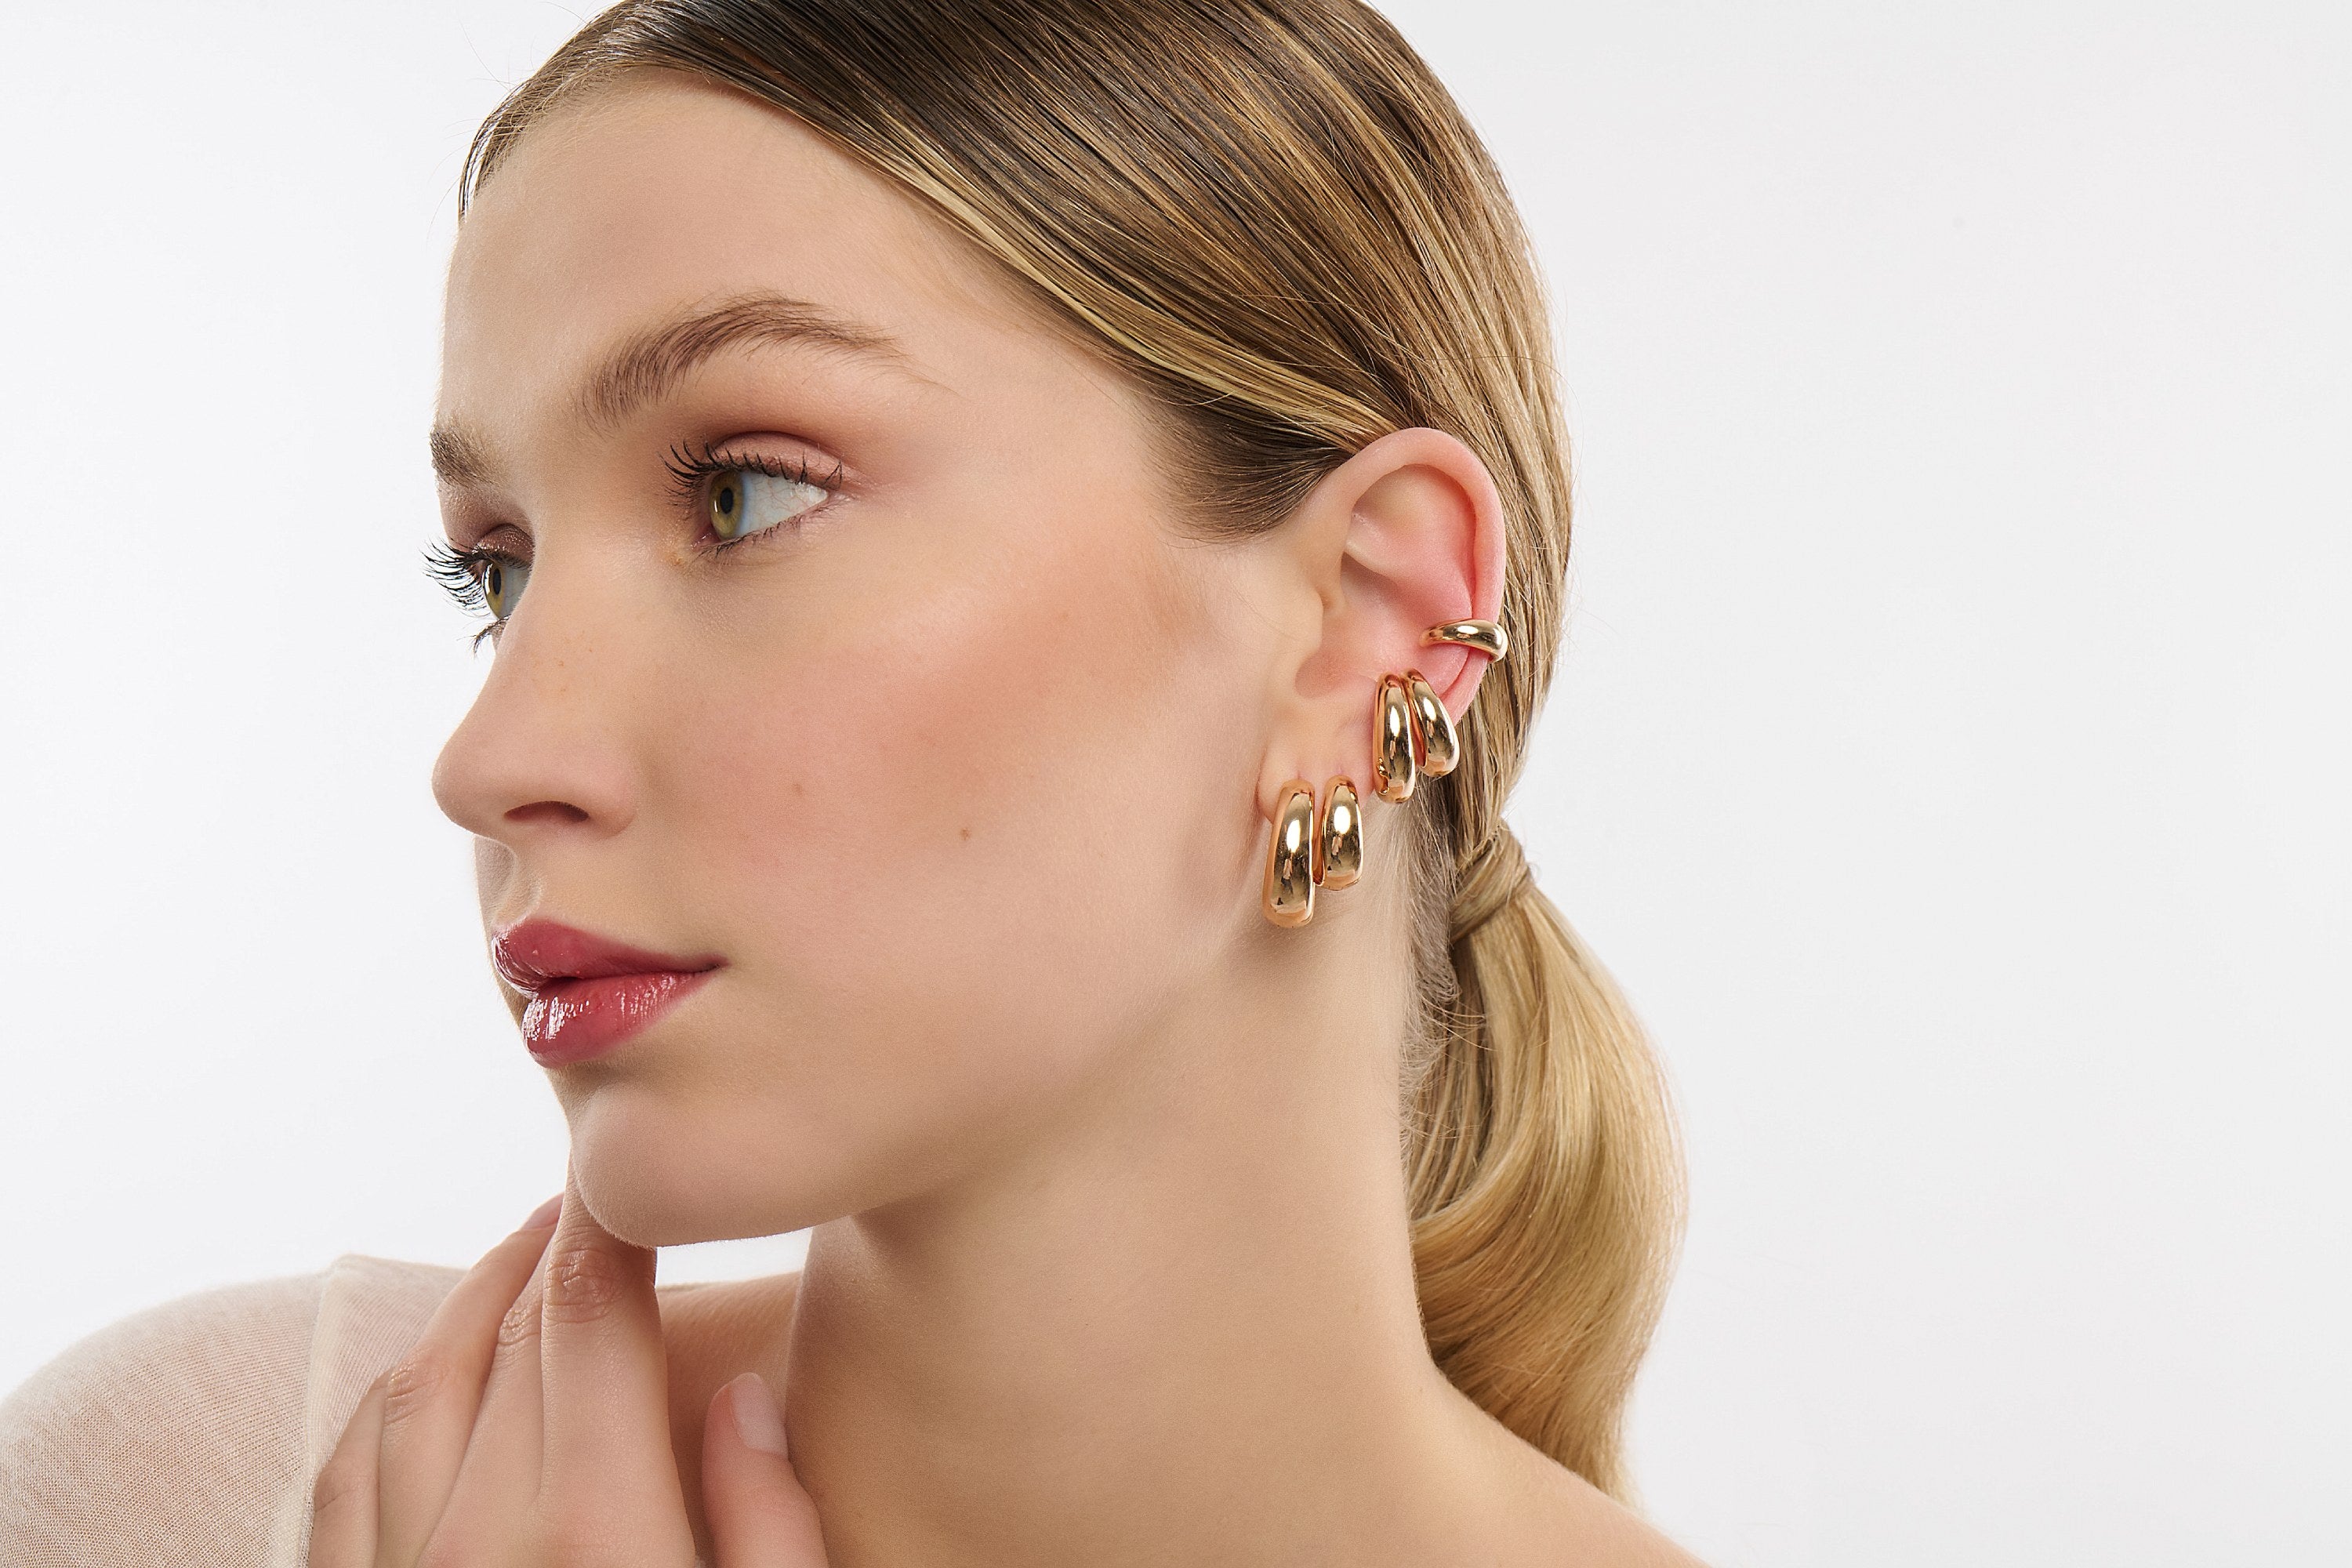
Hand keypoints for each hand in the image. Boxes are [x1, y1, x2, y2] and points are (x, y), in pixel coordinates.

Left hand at [308, 1172, 828, 1566]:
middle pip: (511, 1336)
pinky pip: (341, 1475)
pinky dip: (385, 1398)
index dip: (611, 1227)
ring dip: (472, 1303)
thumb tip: (743, 1402)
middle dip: (556, 1251)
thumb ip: (770, 1526)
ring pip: (416, 1385)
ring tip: (523, 1261)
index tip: (635, 1184)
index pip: (591, 1316)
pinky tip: (428, 1371)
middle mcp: (480, 1541)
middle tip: (596, 1204)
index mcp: (600, 1533)